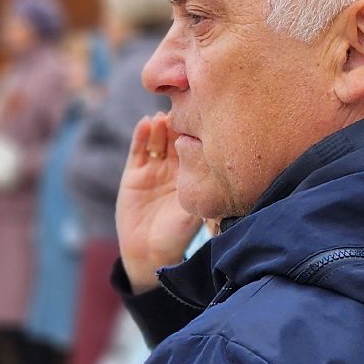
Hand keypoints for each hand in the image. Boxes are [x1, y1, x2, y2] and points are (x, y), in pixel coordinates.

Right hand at [115, 112, 204, 290]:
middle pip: (176, 137)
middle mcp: (174, 168)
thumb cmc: (179, 235)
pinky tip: (146, 123)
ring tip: (164, 117)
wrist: (150, 253)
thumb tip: (230, 175)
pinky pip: (138, 150)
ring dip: (161, 127)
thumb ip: (206, 189)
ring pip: (158, 140)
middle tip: (182, 109)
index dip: (198, 130)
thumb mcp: (197, 208)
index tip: (204, 114)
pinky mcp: (134, 174)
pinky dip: (141, 136)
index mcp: (192, 174)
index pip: (195, 145)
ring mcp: (153, 169)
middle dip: (178, 123)